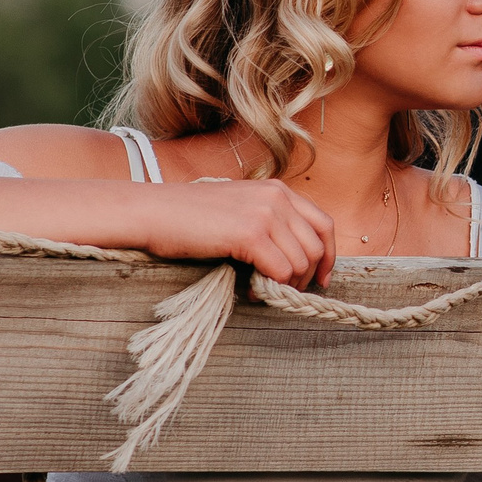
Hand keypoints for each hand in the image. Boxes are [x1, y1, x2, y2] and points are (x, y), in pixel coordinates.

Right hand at [146, 178, 336, 289]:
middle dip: (308, 277)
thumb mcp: (239, 209)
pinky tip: (249, 291)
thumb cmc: (189, 217)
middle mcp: (277, 197)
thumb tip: (293, 260)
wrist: (153, 212)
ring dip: (284, 285)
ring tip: (259, 290)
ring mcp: (265, 213)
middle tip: (286, 292)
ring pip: (300, 263)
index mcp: (278, 189)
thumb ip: (268, 224)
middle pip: (317, 247)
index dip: (328, 256)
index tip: (322, 280)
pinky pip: (280, 271)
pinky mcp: (250, 233)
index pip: (324, 224)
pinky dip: (269, 288)